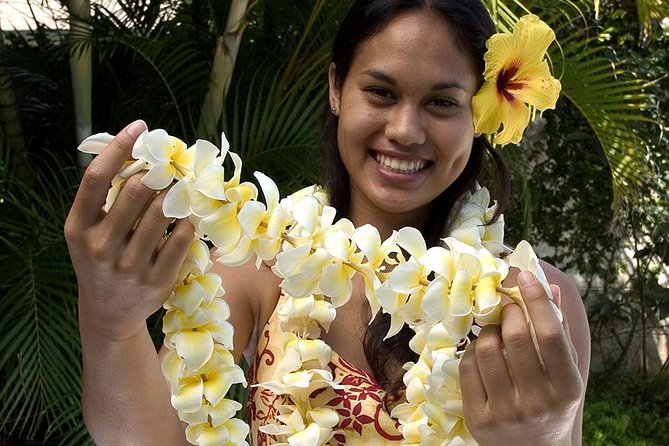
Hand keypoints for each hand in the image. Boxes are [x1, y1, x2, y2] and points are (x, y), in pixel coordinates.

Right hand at [64, 120, 193, 339]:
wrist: (109, 313)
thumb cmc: (101, 260)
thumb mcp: (89, 231)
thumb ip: (105, 199)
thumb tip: (138, 152)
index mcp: (77, 228)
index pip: (96, 178)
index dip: (119, 147)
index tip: (140, 126)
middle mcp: (99, 247)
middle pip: (134, 192)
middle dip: (157, 172)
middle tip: (170, 164)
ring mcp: (129, 266)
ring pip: (162, 214)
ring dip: (176, 193)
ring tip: (181, 187)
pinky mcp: (156, 280)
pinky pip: (180, 239)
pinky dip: (188, 221)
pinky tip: (189, 214)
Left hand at [459, 271, 582, 445]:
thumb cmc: (552, 403)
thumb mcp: (565, 372)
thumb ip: (559, 331)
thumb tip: (548, 286)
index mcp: (567, 389)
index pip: (551, 334)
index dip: (536, 300)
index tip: (525, 276)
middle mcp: (538, 402)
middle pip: (516, 338)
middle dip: (508, 310)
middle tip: (507, 304)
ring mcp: (506, 413)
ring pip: (486, 349)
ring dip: (488, 328)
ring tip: (494, 329)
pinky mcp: (478, 418)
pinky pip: (467, 367)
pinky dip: (473, 350)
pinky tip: (482, 350)